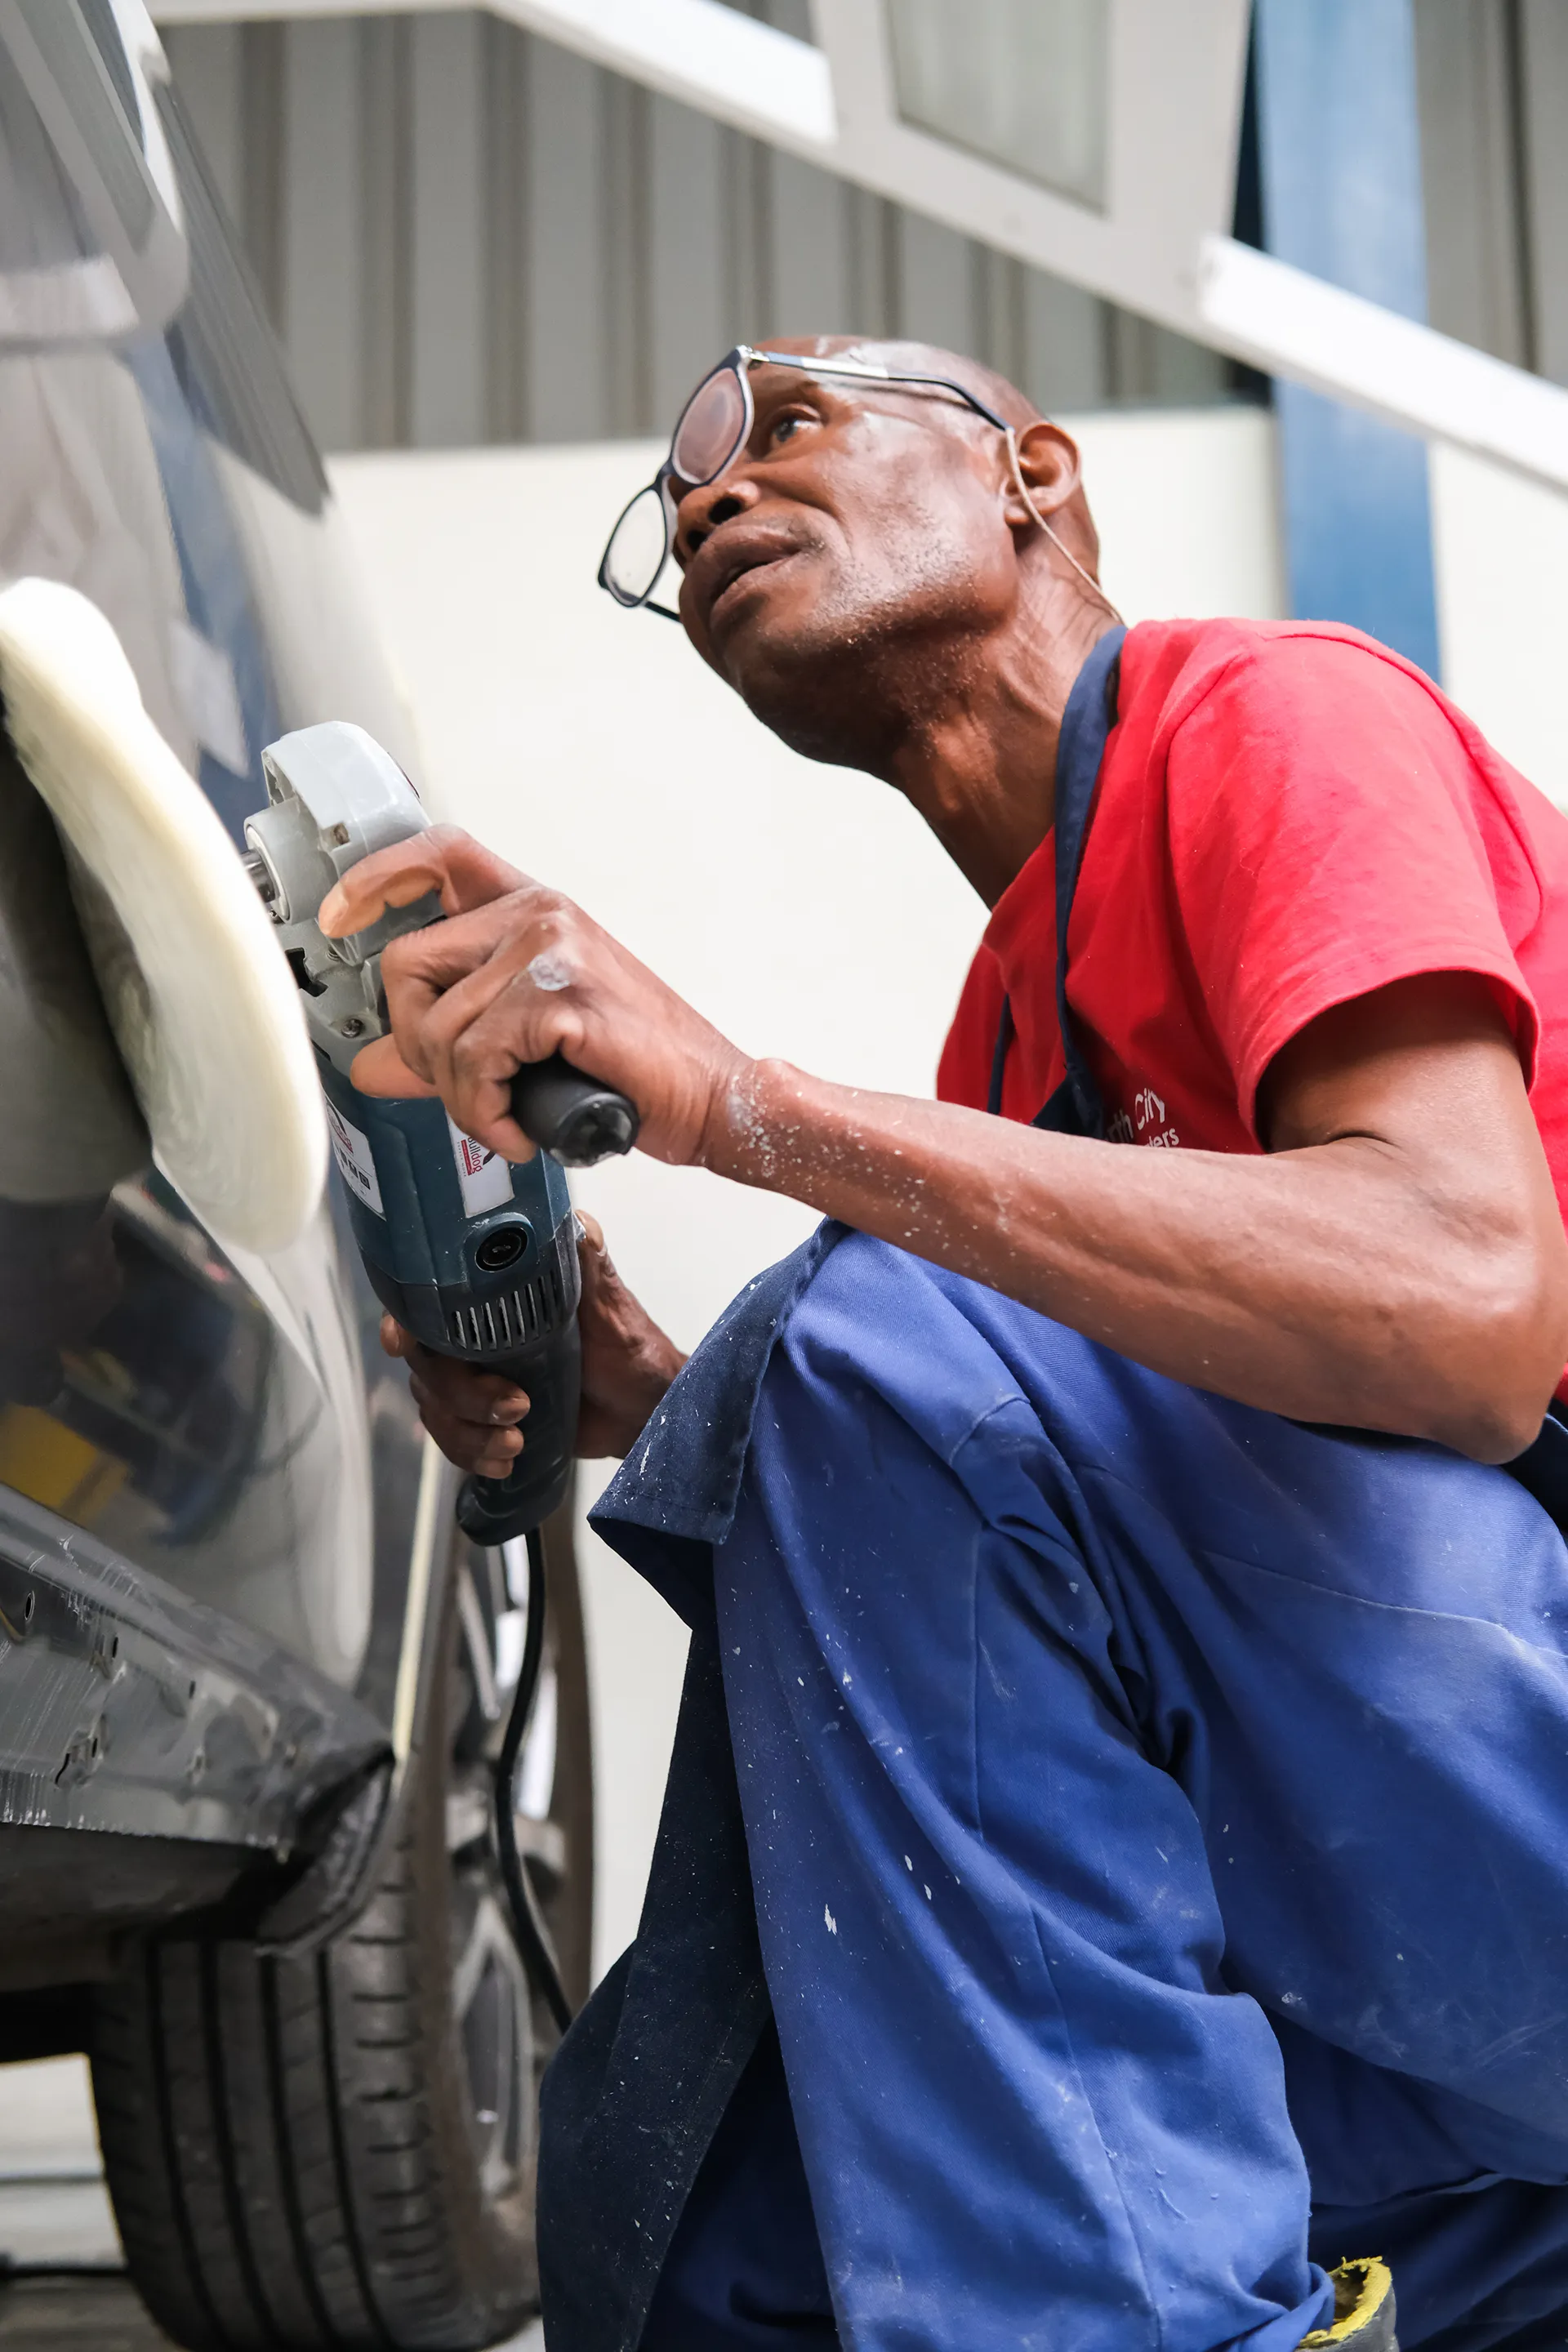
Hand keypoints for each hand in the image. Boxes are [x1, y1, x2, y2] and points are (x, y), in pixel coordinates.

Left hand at [320, 826, 749, 1167]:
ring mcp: (551, 947)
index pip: (439, 857)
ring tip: (503, 1116)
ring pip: (436, 1023)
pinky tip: (519, 1128)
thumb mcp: (528, 1047)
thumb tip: (374, 1067)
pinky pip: (475, 1059)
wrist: (711, 1097)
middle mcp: (540, 914)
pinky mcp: (562, 993)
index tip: (338, 916)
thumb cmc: (634, 1066)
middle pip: (405, 962)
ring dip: (459, 1095)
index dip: (376, 878)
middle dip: (415, 1044)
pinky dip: (485, 1111)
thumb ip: (449, 1050)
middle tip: (463, 1087)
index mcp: (532, 911)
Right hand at [379, 1214, 685, 1469]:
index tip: (403, 1344)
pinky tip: (506, 1460)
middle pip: (429, 1367)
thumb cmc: (629, 1349)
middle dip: (463, 1394)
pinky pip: (454, 1440)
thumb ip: (589, 1265)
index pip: (427, 1303)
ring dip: (469, 1432)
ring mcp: (477, 1382)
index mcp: (495, 1300)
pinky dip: (474, 1454)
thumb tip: (581, 1225)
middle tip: (516, 1405)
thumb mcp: (610, 1304)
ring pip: (436, 1408)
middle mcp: (476, 1338)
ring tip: (516, 1442)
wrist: (643, 1409)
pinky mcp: (486, 1421)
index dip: (403, 1321)